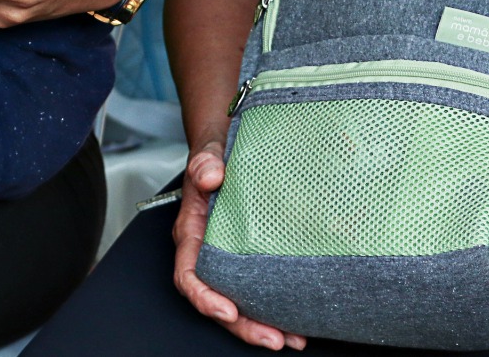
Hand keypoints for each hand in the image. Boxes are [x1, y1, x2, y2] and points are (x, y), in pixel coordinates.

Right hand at [173, 141, 306, 350]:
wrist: (227, 151)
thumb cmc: (214, 157)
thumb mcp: (208, 154)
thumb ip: (204, 163)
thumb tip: (210, 176)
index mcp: (192, 233)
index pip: (189, 275)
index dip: (205, 298)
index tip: (227, 310)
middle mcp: (208, 252)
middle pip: (218, 300)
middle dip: (243, 326)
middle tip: (273, 338)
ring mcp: (230, 258)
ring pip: (240, 301)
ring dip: (263, 325)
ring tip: (292, 339)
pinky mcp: (251, 258)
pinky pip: (258, 289)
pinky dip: (276, 309)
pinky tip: (298, 321)